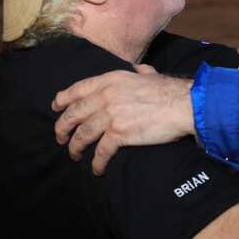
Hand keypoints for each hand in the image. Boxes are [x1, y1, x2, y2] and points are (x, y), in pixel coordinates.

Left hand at [51, 65, 193, 174]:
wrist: (183, 104)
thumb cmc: (169, 90)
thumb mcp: (149, 73)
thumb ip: (139, 72)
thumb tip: (139, 70)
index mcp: (111, 80)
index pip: (78, 89)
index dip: (63, 99)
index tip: (56, 107)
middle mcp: (106, 96)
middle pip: (74, 113)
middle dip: (62, 127)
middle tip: (60, 137)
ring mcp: (111, 115)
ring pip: (83, 133)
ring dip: (75, 146)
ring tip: (74, 155)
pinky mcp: (120, 134)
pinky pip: (101, 151)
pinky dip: (97, 162)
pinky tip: (97, 168)